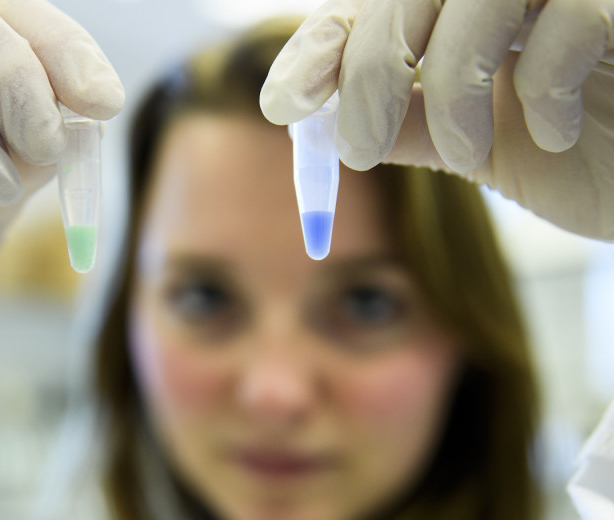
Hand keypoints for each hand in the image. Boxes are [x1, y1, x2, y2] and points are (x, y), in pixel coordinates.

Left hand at [260, 0, 613, 239]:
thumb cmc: (591, 157)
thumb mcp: (481, 147)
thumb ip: (412, 124)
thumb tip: (327, 123)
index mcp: (469, 14)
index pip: (373, 7)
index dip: (321, 45)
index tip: (283, 102)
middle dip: (370, 71)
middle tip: (362, 150)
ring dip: (450, 84)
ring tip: (466, 147)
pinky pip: (566, 15)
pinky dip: (542, 82)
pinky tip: (554, 130)